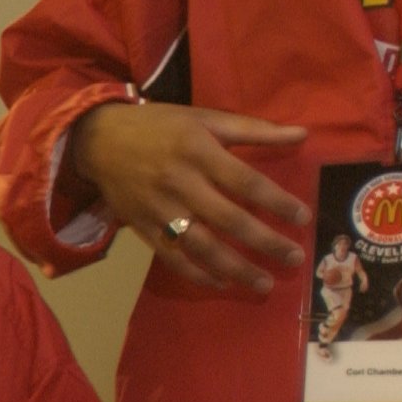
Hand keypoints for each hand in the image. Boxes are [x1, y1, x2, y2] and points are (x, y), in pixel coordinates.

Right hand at [68, 101, 309, 295]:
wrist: (99, 140)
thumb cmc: (159, 126)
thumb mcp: (205, 118)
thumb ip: (254, 130)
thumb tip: (302, 136)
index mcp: (199, 152)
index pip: (246, 182)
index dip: (277, 202)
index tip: (302, 219)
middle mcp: (180, 183)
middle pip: (229, 220)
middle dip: (265, 242)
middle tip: (294, 259)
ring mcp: (159, 210)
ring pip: (201, 246)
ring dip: (234, 268)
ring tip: (263, 284)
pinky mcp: (142, 228)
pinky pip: (172, 257)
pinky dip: (196, 274)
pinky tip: (221, 283)